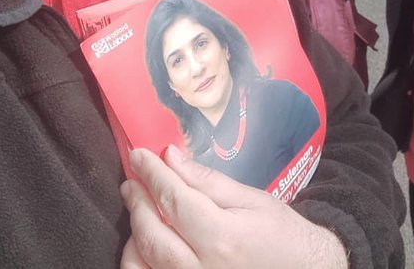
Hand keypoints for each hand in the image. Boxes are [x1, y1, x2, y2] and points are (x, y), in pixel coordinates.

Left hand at [120, 147, 347, 268]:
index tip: (139, 155)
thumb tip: (171, 159)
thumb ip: (208, 182)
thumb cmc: (281, 233)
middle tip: (132, 181)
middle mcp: (204, 267)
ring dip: (134, 233)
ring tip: (140, 211)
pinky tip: (145, 242)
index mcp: (223, 236)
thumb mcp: (252, 199)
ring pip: (143, 263)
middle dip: (138, 202)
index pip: (175, 200)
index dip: (153, 174)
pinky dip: (139, 260)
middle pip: (152, 234)